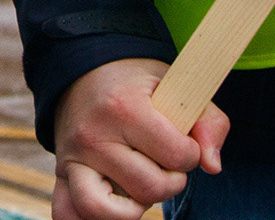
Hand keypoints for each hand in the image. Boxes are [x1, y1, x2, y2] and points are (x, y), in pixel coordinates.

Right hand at [51, 58, 225, 219]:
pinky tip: (113, 205)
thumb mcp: (176, 86)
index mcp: (125, 106)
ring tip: (140, 186)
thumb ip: (209, 122)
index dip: (192, 152)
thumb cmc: (136, 83)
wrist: (84, 69)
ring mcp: (74, 157)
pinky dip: (90, 219)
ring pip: (105, 211)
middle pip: (150, 188)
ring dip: (134, 207)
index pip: (177, 155)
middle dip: (171, 181)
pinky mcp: (62, 173)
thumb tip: (212, 166)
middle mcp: (94, 135)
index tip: (184, 140)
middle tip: (165, 161)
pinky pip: (68, 213)